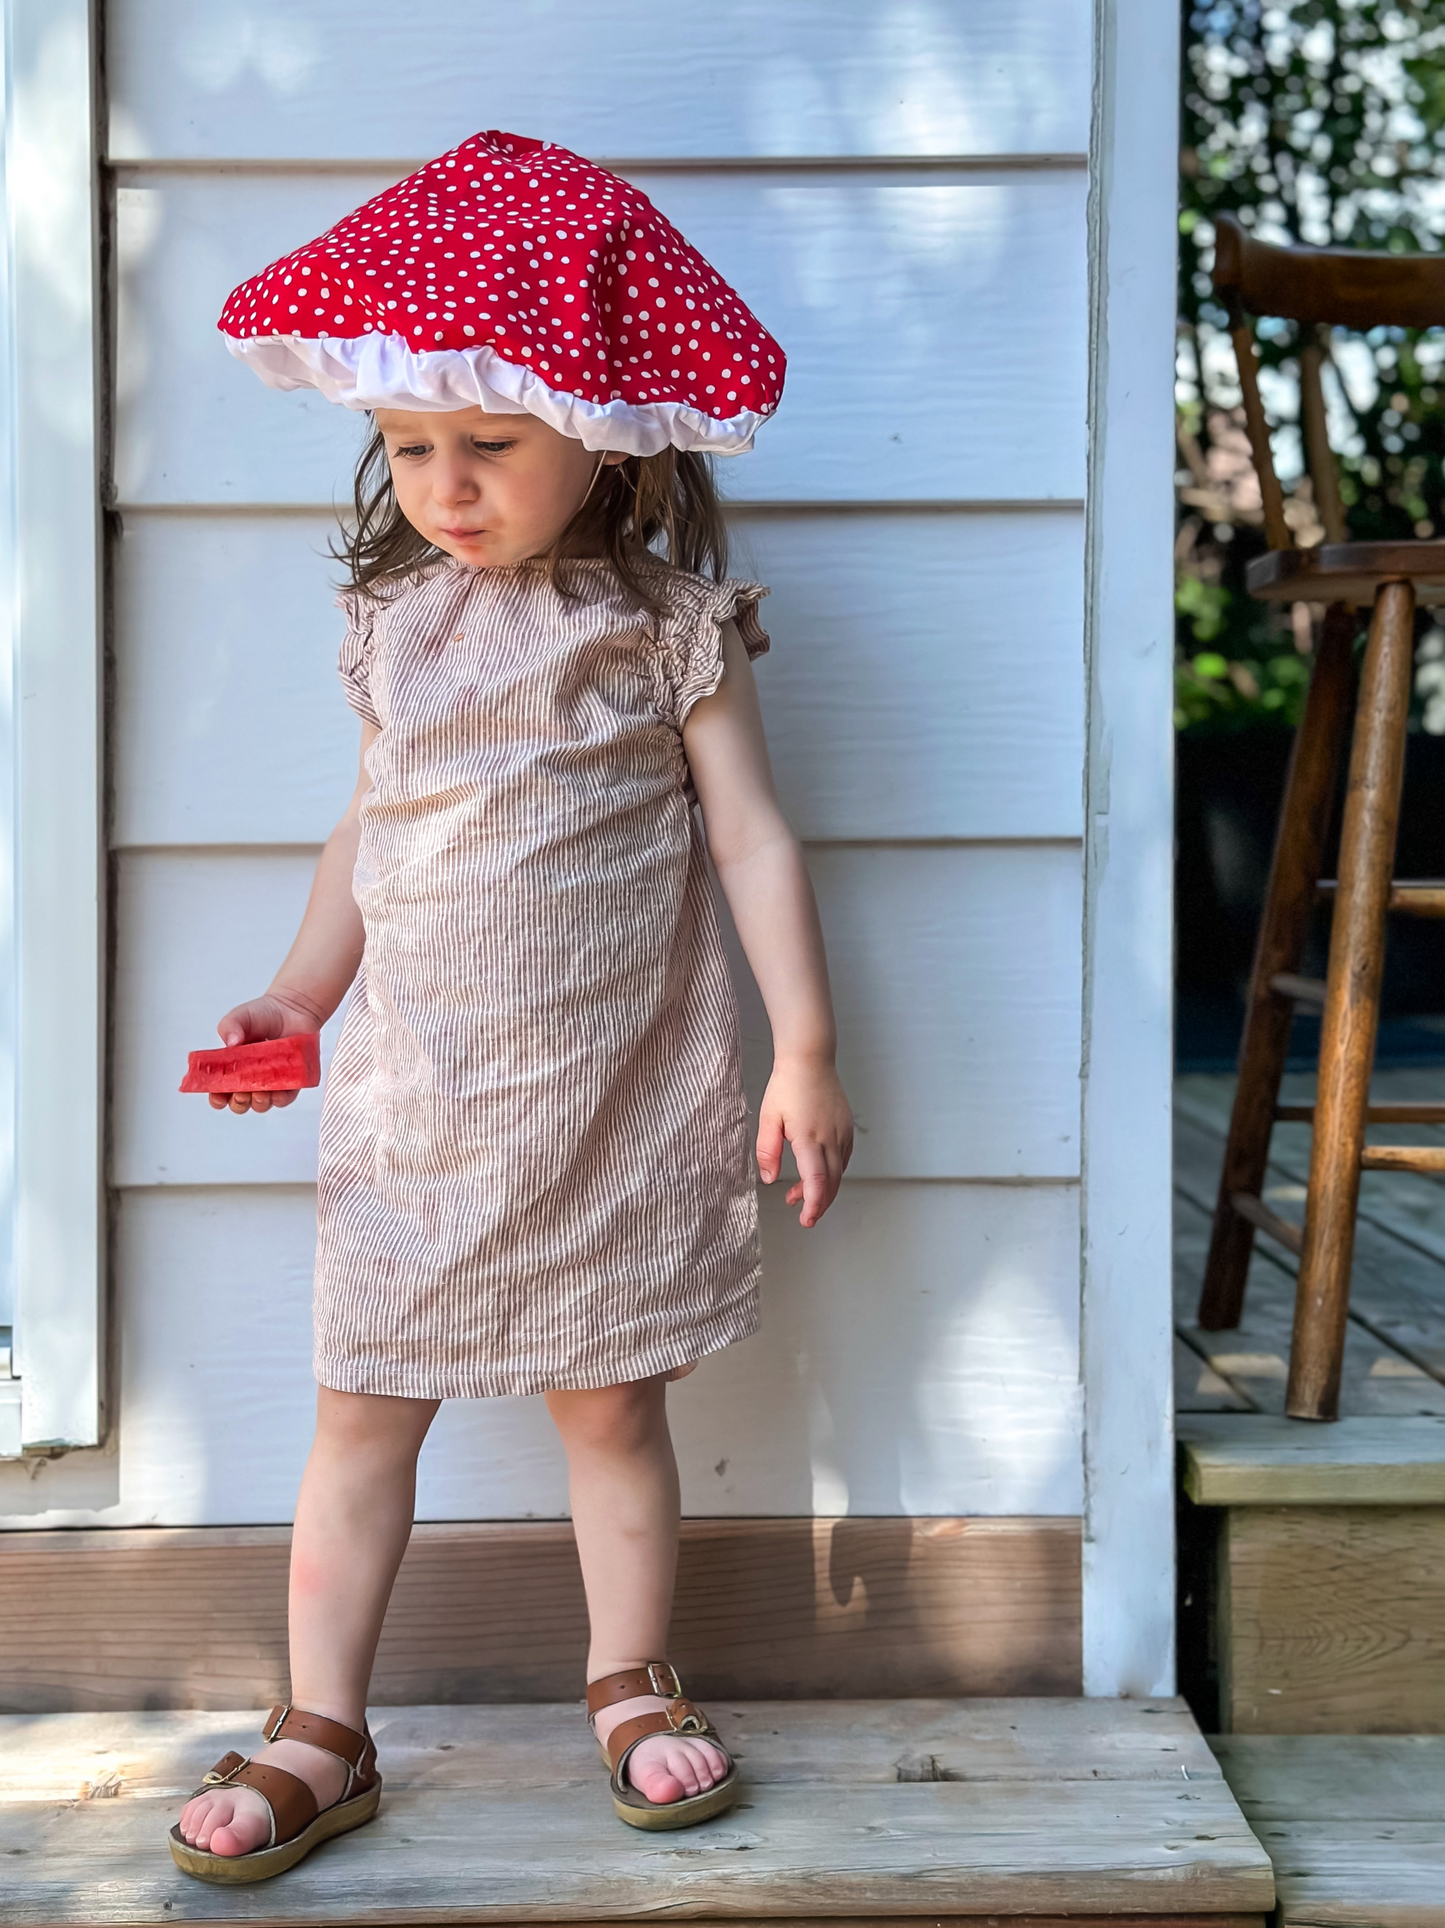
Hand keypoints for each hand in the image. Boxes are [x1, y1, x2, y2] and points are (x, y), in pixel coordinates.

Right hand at [209, 990, 321, 1114]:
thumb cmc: (262, 1015)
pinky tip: (277, 1090)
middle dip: (237, 1102)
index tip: (217, 1094)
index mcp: (232, 1068)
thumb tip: (231, 1043)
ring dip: (258, 1102)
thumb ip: (229, 1026)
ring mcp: (270, 1082)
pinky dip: (280, 1098)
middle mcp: (250, 1079)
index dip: (217, 1097)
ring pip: (261, 1104)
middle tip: (240, 1092)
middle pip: (239, 1103)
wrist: (292, 1009)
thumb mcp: (240, 1017)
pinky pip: (285, 1097)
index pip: (220, 1090)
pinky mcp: (291, 1082)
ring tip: (258, 1092)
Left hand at [756, 1055, 852, 1226]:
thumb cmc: (787, 1085)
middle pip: (831, 1183)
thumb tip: (769, 1179)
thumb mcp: (768, 1118)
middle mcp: (831, 1138)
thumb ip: (768, 1151)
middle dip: (818, 1204)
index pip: (816, 1182)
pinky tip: (818, 1173)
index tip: (806, 1220)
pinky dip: (832, 1173)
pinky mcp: (846, 1128)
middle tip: (803, 1215)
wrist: (810, 1059)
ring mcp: (842, 1133)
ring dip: (822, 1189)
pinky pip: (844, 1159)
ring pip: (838, 1173)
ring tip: (799, 1194)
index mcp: (809, 1138)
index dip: (813, 1205)